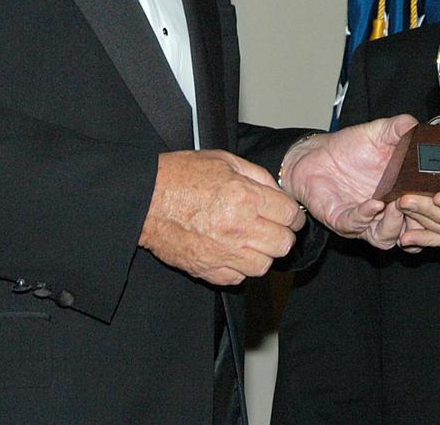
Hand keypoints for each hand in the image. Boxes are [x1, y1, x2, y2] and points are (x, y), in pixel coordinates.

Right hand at [139, 149, 305, 285]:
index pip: (289, 215)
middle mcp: (238, 228)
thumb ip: (256, 175)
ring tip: (252, 240)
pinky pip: (239, 278)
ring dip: (263, 253)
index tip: (290, 215)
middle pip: (283, 244)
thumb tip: (277, 191)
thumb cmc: (180, 176)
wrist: (146, 200)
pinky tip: (232, 251)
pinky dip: (240, 267)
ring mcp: (224, 253)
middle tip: (273, 227)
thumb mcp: (223, 160)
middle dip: (283, 234)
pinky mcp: (208, 270)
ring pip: (264, 265)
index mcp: (245, 197)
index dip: (294, 215)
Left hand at [280, 114, 416, 248]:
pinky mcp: (341, 220)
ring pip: (385, 237)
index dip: (439, 210)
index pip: (429, 212)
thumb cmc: (351, 148)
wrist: (316, 154)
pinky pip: (355, 225)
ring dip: (394, 225)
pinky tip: (373, 204)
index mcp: (402, 194)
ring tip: (399, 206)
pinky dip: (365, 216)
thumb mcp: (380, 133)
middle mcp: (386, 214)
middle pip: (413, 232)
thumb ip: (401, 128)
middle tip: (422, 202)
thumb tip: (419, 125)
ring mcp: (365, 221)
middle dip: (420, 221)